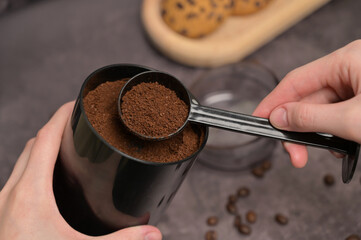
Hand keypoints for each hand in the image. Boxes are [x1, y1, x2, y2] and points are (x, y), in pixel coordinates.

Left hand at [0, 101, 161, 239]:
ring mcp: (4, 202)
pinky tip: (49, 179)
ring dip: (43, 146)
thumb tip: (153, 233)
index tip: (75, 103)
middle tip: (78, 123)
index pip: (46, 138)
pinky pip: (18, 176)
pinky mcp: (4, 213)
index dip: (61, 115)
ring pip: (23, 160)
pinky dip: (34, 165)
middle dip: (55, 127)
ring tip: (66, 145)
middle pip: (34, 144)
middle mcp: (12, 192)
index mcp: (30, 193)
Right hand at [253, 40, 360, 167]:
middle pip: (308, 99)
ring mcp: (358, 86)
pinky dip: (332, 134)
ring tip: (317, 152)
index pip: (295, 81)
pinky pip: (337, 116)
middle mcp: (350, 70)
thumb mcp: (352, 119)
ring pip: (322, 111)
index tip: (258, 119)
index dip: (273, 102)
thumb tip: (279, 116)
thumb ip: (310, 118)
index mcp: (347, 61)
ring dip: (316, 135)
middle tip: (293, 153)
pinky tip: (339, 147)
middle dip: (298, 129)